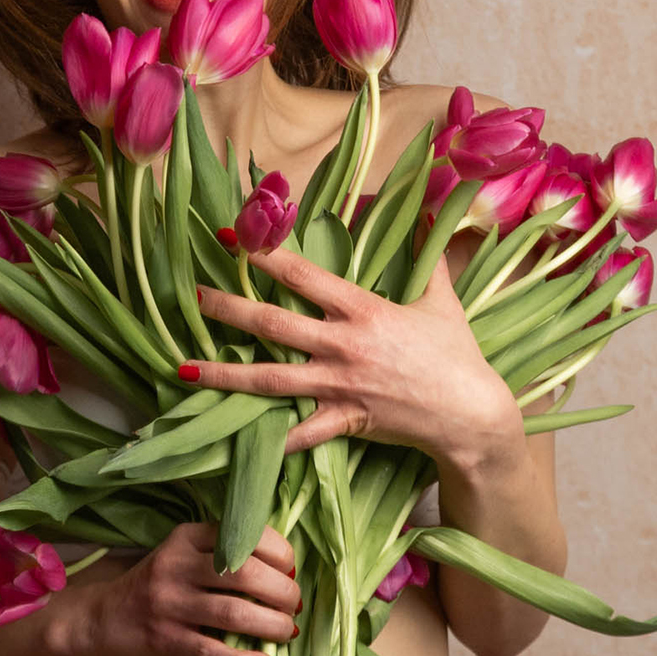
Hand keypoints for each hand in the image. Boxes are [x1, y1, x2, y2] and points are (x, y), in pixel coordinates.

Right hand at [70, 522, 299, 655]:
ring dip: (271, 624)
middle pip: (245, 573)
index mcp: (186, 537)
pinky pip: (213, 651)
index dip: (280, 554)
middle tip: (294, 606)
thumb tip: (285, 573)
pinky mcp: (163, 639)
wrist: (95, 622)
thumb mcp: (181, 560)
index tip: (291, 571)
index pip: (245, 534)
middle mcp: (176, 565)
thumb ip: (221, 557)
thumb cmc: (151, 590)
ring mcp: (169, 603)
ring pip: (234, 612)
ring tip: (287, 631)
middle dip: (282, 591)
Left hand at [188, 249, 524, 463]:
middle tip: (194, 297)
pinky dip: (269, 438)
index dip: (265, 255)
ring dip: (225, 374)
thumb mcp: (441, 299)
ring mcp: (341, 385)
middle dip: (229, 309)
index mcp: (363, 309)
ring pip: (270, 379)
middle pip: (273, 324)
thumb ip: (428, 257)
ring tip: (185, 368)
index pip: (303, 274)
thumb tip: (426, 215)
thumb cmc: (456, 355)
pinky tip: (233, 440)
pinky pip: (300, 432)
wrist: (472, 414)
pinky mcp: (345, 420)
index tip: (233, 240)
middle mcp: (344, 345)